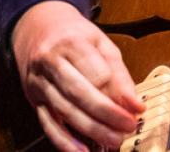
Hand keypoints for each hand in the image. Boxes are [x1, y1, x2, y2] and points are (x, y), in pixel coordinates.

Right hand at [11, 0, 144, 151]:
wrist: (37, 29)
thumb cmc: (74, 36)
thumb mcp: (101, 44)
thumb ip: (118, 74)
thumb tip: (134, 103)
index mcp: (71, 43)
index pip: (96, 72)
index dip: (118, 93)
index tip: (137, 108)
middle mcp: (50, 62)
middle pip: (78, 93)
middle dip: (106, 114)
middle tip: (127, 128)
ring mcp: (39, 82)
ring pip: (64, 110)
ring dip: (90, 130)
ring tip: (113, 141)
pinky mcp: (33, 99)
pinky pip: (48, 124)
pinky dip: (64, 141)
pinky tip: (81, 151)